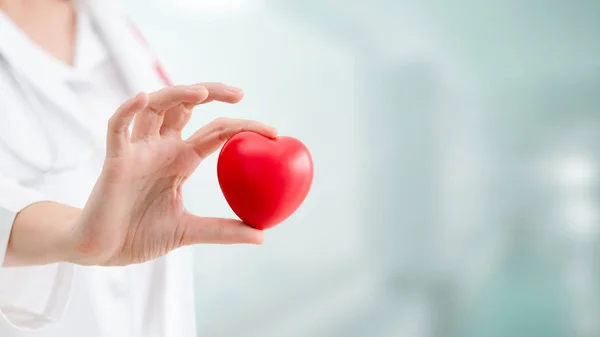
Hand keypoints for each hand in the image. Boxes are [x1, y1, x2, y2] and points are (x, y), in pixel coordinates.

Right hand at [68, 83, 275, 265]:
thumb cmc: (140, 235)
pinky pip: (117, 127)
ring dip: (176, 94)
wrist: (102, 250)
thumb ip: (222, 230)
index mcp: (181, 160)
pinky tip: (144, 97)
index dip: (242, 127)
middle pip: (186, 106)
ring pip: (155, 108)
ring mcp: (137, 150)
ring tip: (202, 92)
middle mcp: (161, 148)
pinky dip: (128, 110)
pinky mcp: (115, 160)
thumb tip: (261, 235)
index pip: (216, 133)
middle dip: (212, 92)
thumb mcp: (189, 231)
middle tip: (240, 94)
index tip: (273, 132)